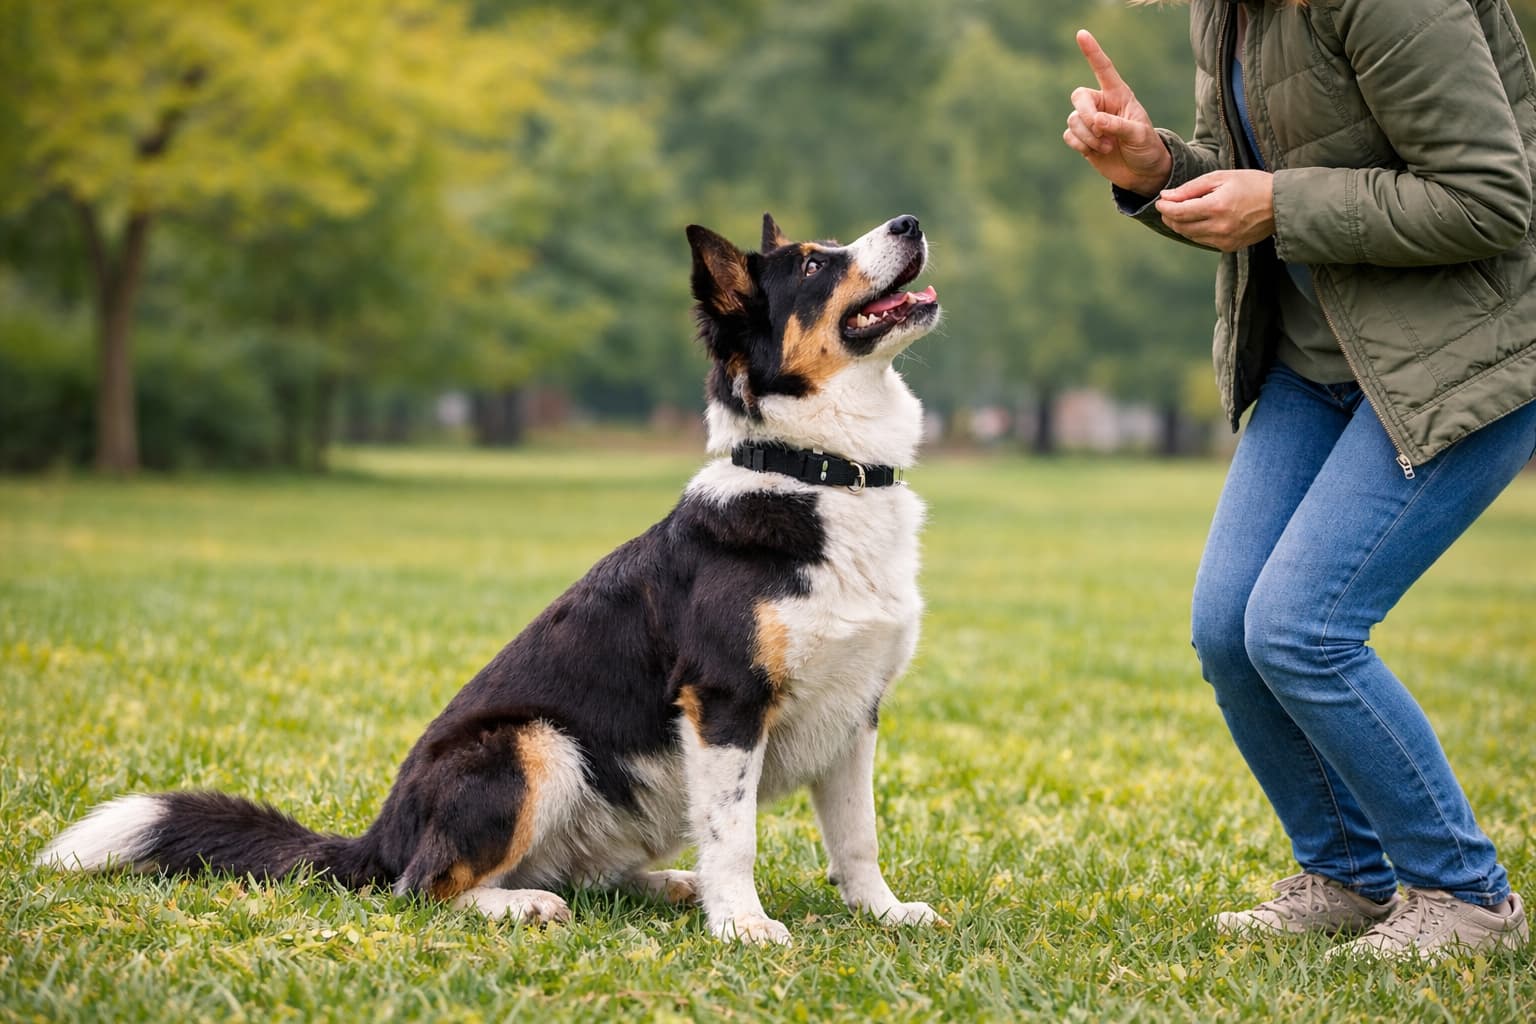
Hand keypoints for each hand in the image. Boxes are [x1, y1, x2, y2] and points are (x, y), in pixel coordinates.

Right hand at [1063, 29, 1170, 196]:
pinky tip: (1096, 151)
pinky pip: (1069, 136)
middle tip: (1099, 128)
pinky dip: (1080, 145)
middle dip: (1086, 114)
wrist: (1142, 173)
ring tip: (1106, 147)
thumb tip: (1096, 121)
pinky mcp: (1082, 140)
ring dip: (1087, 136)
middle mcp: (1102, 105)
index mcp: (1118, 95)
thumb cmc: (1146, 147)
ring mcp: (1090, 123)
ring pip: (1073, 120)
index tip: (1081, 34)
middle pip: (1079, 97)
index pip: (1103, 69)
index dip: (1092, 51)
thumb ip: (1118, 126)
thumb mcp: (1139, 135)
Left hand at [1154, 170, 1275, 251]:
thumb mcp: (1221, 178)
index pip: (1178, 212)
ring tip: (1183, 211)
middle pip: (1181, 226)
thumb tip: (1166, 196)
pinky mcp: (1229, 247)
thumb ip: (1191, 188)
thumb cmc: (1252, 184)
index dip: (1164, 208)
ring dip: (1181, 225)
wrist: (1281, 204)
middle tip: (1168, 206)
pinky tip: (1200, 220)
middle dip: (1170, 217)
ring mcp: (1224, 240)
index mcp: (1216, 207)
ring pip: (1190, 236)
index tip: (1160, 201)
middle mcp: (1219, 227)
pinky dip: (1196, 231)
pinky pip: (1204, 241)